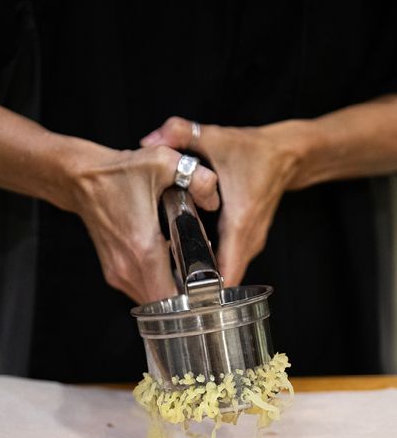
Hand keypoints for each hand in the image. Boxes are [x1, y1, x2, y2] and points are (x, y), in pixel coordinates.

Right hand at [53, 143, 219, 303]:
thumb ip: (200, 178)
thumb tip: (214, 201)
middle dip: (188, 296)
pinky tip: (169, 267)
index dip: (196, 299)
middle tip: (206, 279)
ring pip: (152, 301)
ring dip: (172, 293)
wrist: (83, 180)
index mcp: (144, 249)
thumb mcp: (164, 163)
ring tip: (189, 273)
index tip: (212, 290)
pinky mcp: (113, 272)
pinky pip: (141, 292)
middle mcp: (128, 267)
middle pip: (165, 304)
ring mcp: (118, 273)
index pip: (172, 298)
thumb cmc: (119, 173)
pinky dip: (157, 286)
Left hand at [141, 117, 300, 286]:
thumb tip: (150, 138)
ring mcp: (250, 244)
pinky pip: (226, 267)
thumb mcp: (214, 137)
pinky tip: (180, 272)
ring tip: (166, 292)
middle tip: (160, 300)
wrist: (287, 154)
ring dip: (200, 286)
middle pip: (223, 282)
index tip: (177, 304)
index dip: (203, 292)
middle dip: (194, 294)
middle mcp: (248, 239)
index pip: (225, 271)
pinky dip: (206, 273)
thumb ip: (180, 133)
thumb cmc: (251, 150)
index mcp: (240, 221)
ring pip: (225, 277)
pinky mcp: (246, 244)